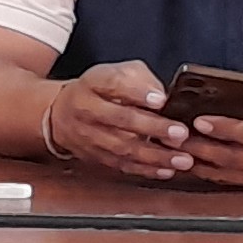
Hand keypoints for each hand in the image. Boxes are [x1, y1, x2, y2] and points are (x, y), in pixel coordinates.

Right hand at [45, 60, 191, 181]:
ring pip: (122, 148)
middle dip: (153, 128)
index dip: (137, 92)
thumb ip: (140, 80)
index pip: (113, 84)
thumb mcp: (115, 72)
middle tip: (180, 133)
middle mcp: (87, 110)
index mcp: (93, 84)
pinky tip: (165, 169)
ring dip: (155, 156)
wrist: (61, 114)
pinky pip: (121, 165)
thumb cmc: (97, 91)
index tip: (160, 99)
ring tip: (181, 158)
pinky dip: (145, 170)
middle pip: (120, 119)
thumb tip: (162, 97)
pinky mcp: (95, 157)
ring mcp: (89, 137)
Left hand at [182, 85, 242, 189]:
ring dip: (199, 163)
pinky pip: (230, 181)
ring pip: (227, 174)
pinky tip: (189, 162)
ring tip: (174, 150)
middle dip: (200, 148)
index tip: (200, 120)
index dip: (223, 128)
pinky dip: (207, 173)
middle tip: (174, 136)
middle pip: (233, 158)